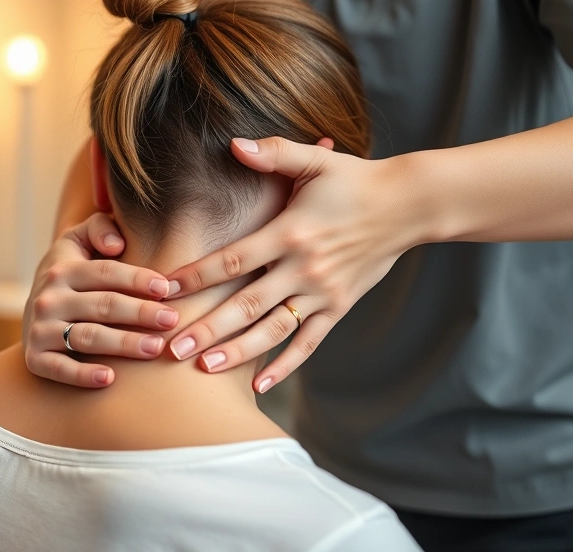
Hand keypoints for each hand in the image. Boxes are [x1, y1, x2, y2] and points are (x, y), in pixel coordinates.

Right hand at [23, 212, 178, 387]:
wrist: (32, 315)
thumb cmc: (71, 276)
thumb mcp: (77, 242)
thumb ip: (99, 228)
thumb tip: (117, 244)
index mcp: (62, 269)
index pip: (105, 272)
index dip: (137, 279)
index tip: (167, 288)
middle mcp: (48, 298)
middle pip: (102, 305)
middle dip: (140, 312)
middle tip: (172, 320)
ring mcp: (40, 330)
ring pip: (87, 337)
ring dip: (123, 343)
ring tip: (155, 348)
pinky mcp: (35, 359)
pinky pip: (60, 369)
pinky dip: (83, 375)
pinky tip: (110, 379)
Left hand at [166, 137, 423, 392]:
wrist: (409, 207)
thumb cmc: (355, 181)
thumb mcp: (315, 161)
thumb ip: (274, 153)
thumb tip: (234, 144)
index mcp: (290, 233)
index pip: (233, 259)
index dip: (196, 275)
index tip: (164, 290)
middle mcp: (303, 268)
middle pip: (246, 305)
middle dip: (207, 328)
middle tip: (172, 350)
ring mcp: (321, 293)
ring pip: (273, 330)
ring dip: (238, 352)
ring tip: (205, 369)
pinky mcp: (338, 308)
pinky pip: (308, 343)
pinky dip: (284, 366)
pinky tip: (258, 385)